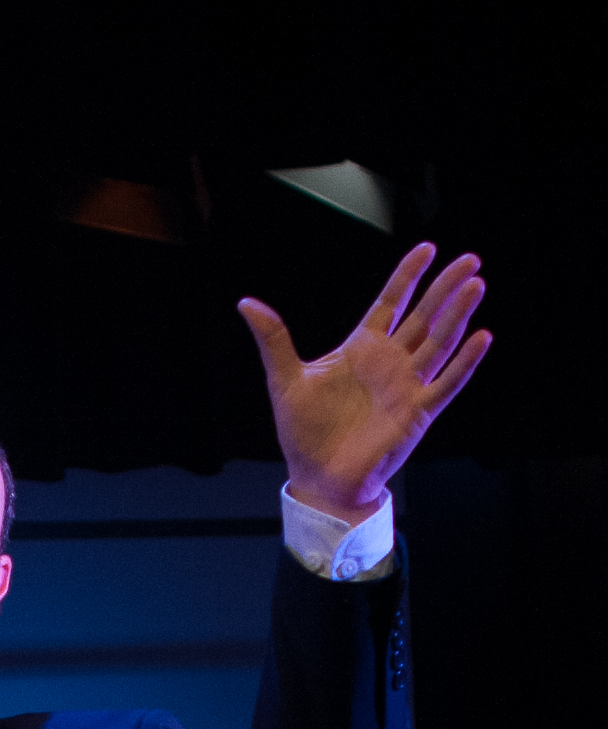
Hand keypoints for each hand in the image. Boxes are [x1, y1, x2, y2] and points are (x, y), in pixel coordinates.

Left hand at [238, 244, 491, 524]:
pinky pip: (447, 383)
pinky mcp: (417, 413)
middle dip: (445, 287)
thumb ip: (274, 340)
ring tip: (475, 284)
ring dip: (458, 314)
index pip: (390, 303)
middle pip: (424, 316)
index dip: (408, 276)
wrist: (319, 480)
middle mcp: (389, 363)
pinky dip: (464, 362)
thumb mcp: (285, 380)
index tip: (426, 248)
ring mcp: (406, 386)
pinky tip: (481, 336)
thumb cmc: (303, 434)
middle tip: (469, 258)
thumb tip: (246, 304)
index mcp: (361, 349)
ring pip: (439, 342)